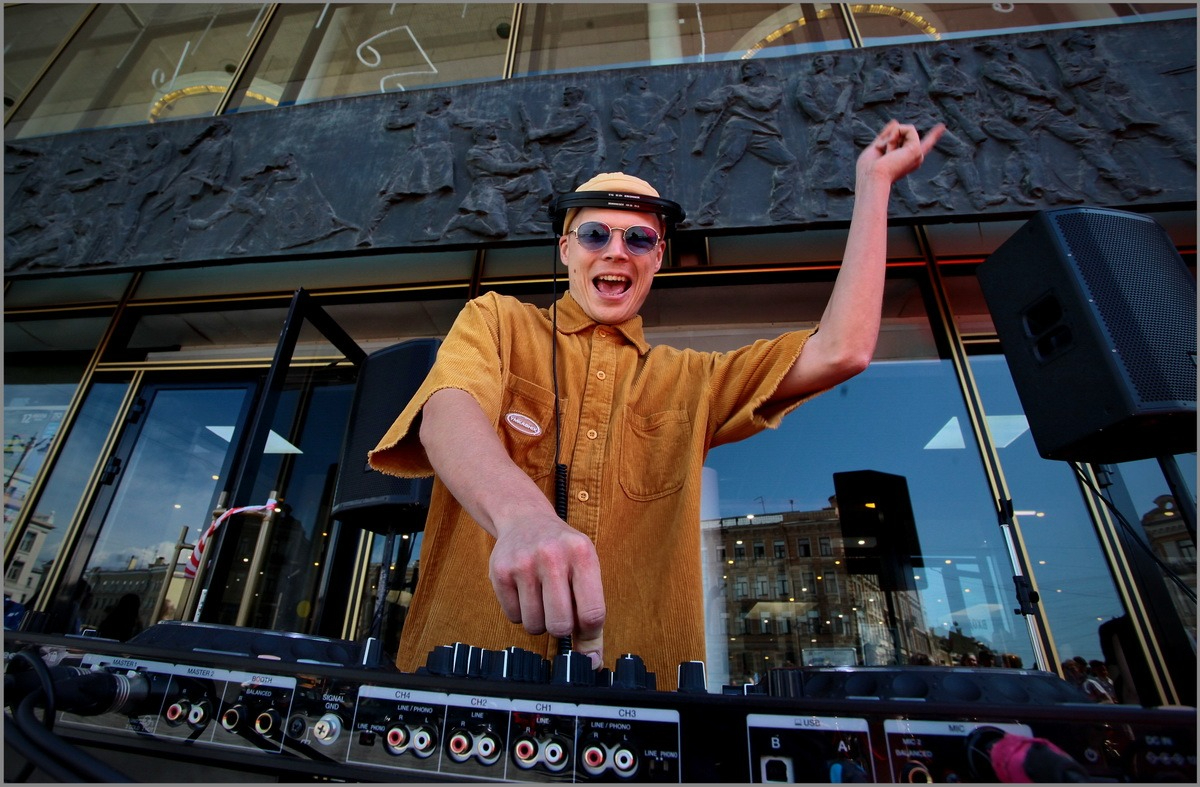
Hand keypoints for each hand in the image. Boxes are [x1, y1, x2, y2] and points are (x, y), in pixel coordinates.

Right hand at [488, 514, 605, 668]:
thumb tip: (592, 662)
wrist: (526, 519)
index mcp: (582, 554)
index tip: (584, 632)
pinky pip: (514, 617)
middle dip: (561, 629)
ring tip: (542, 598)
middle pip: (560, 625)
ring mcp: (523, 563)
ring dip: (540, 621)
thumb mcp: (585, 570)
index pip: (592, 613)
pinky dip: (521, 613)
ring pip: (534, 626)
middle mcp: (552, 555)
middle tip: (560, 611)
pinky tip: (525, 591)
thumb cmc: (562, 552)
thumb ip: (592, 615)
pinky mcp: (500, 571)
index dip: (589, 633)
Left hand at [856, 119, 944, 184]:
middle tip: (880, 154)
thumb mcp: (876, 148)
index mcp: (906, 161)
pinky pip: (908, 128)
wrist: (872, 177)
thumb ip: (886, 135)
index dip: (933, 136)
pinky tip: (890, 150)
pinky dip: (895, 135)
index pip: (921, 147)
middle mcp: (914, 158)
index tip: (942, 127)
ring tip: (886, 153)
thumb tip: (896, 121)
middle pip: (901, 133)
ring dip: (889, 137)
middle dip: (886, 137)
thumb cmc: (869, 169)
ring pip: (904, 129)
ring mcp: (917, 154)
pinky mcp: (917, 149)